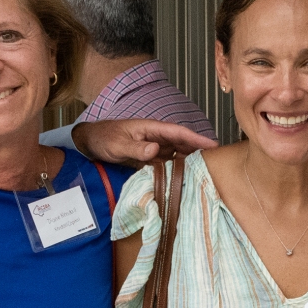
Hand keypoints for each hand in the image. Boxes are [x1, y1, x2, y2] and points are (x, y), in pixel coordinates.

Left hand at [73, 119, 215, 168]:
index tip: (213, 145)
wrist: (91, 143)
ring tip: (204, 172)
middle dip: (199, 151)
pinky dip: (175, 170)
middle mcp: (156, 138)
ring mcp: (153, 148)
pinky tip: (184, 179)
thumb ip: (136, 148)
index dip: (196, 138)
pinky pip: (166, 164)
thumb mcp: (118, 144)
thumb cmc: (104, 139)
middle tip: (216, 163)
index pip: (178, 133)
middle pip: (182, 144)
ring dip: (189, 162)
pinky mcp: (148, 159)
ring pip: (176, 155)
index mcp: (152, 129)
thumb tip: (156, 150)